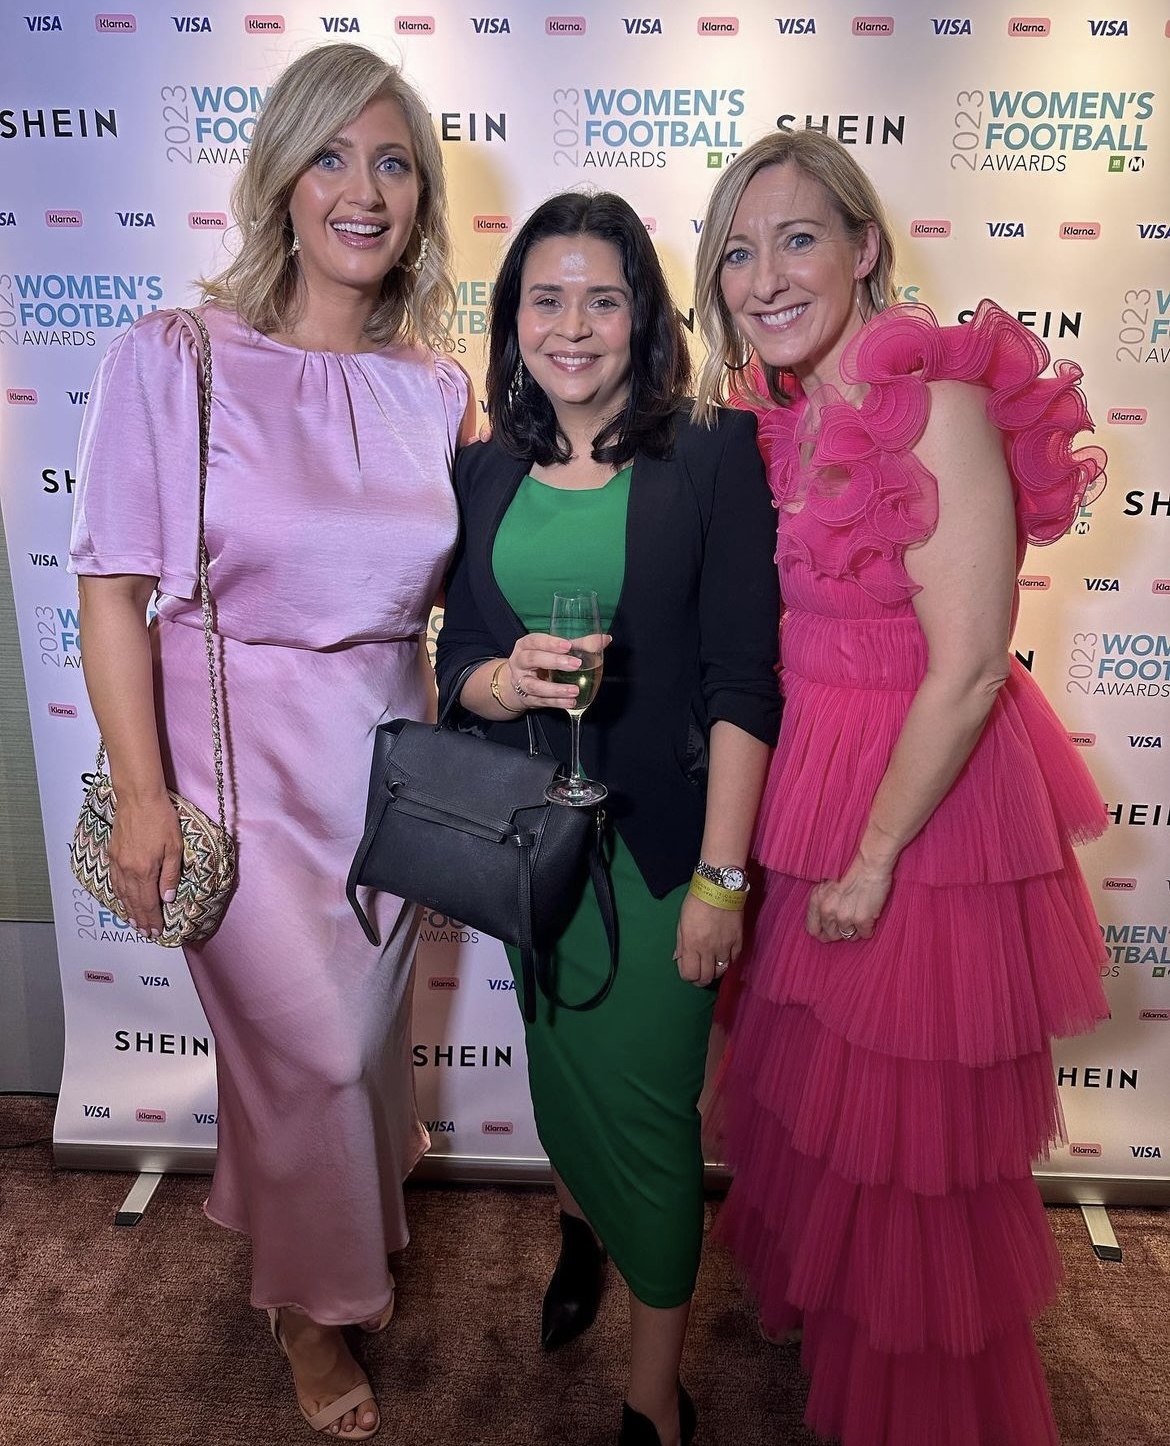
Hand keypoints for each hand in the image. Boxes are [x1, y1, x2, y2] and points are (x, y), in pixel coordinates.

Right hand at [108, 794, 183, 937]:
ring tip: (134, 922)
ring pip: (122, 893)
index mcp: (145, 870)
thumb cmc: (161, 818)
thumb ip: (170, 876)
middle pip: (134, 902)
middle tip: (146, 933)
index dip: (153, 919)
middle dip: (141, 919)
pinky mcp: (112, 854)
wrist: (138, 798)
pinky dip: (118, 894)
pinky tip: (122, 899)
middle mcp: (128, 870)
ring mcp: (118, 862)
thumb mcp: (175, 847)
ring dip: (128, 910)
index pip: (149, 903)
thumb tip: (168, 899)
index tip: (156, 932)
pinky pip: (114, 881)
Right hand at [505, 632, 610, 710]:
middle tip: (576, 664)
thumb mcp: (556, 651)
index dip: (550, 643)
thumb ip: (580, 644)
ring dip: (556, 689)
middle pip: (532, 659)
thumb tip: (604, 639)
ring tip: (575, 690)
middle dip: (554, 662)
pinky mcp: (527, 699)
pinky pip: (541, 701)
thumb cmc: (541, 662)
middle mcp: (520, 662)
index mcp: (526, 645)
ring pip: (534, 685)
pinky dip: (557, 702)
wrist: (520, 684)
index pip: (535, 640)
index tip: (568, 645)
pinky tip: (571, 702)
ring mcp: (521, 682)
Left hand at [674, 890, 742, 986]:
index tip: (687, 971)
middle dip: (701, 980)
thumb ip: (681, 943)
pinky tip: (723, 956)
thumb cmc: (696, 903)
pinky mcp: (738, 942)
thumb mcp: (681, 923)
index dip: (687, 976)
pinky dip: (727, 961)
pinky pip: (733, 960)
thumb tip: (679, 959)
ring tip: (711, 965)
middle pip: (706, 978)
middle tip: (699, 974)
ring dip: (715, 972)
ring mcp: (725, 947)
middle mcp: (709, 950)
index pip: (690, 974)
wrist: (719, 888)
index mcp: (691, 945)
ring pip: (721, 972)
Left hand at [806, 858, 891, 942]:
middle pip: (831, 935)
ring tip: (860, 918)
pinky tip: (870, 918)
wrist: (870, 864)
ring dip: (855, 931)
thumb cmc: (851, 869)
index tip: (829, 932)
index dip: (822, 933)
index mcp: (817, 901)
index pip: (812, 929)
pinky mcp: (862, 920)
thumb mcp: (827, 885)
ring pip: (849, 936)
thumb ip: (824, 902)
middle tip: (848, 923)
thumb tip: (825, 919)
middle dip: (840, 932)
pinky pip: (864, 934)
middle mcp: (828, 911)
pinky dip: (868, 929)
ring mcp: (845, 917)